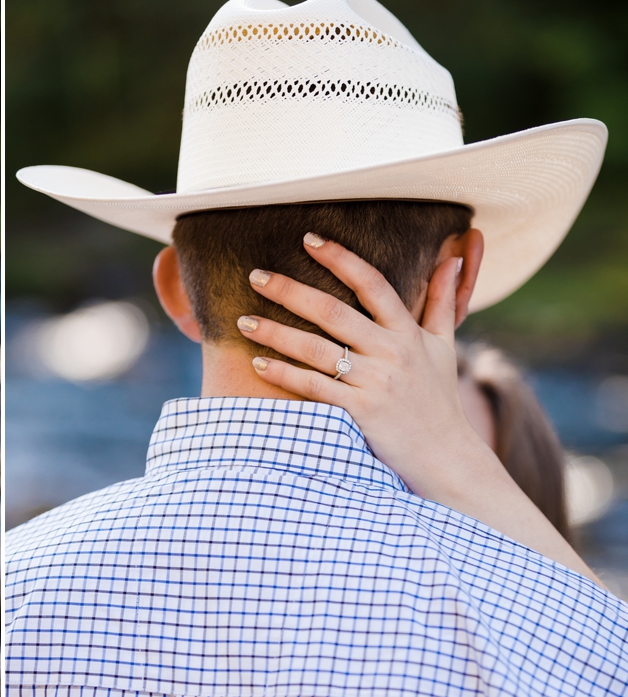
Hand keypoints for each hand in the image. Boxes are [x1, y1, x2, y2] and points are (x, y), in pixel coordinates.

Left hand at [238, 232, 473, 494]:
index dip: (341, 258)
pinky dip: (284, 374)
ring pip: (317, 349)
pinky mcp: (360, 412)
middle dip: (291, 290)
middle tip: (255, 275)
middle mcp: (392, 353)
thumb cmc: (437, 399)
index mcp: (407, 332)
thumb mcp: (444, 346)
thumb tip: (451, 257)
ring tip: (244, 321)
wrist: (445, 457)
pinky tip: (257, 363)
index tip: (308, 239)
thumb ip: (443, 300)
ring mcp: (375, 383)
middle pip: (333, 312)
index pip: (372, 284)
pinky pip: (314, 388)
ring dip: (276, 333)